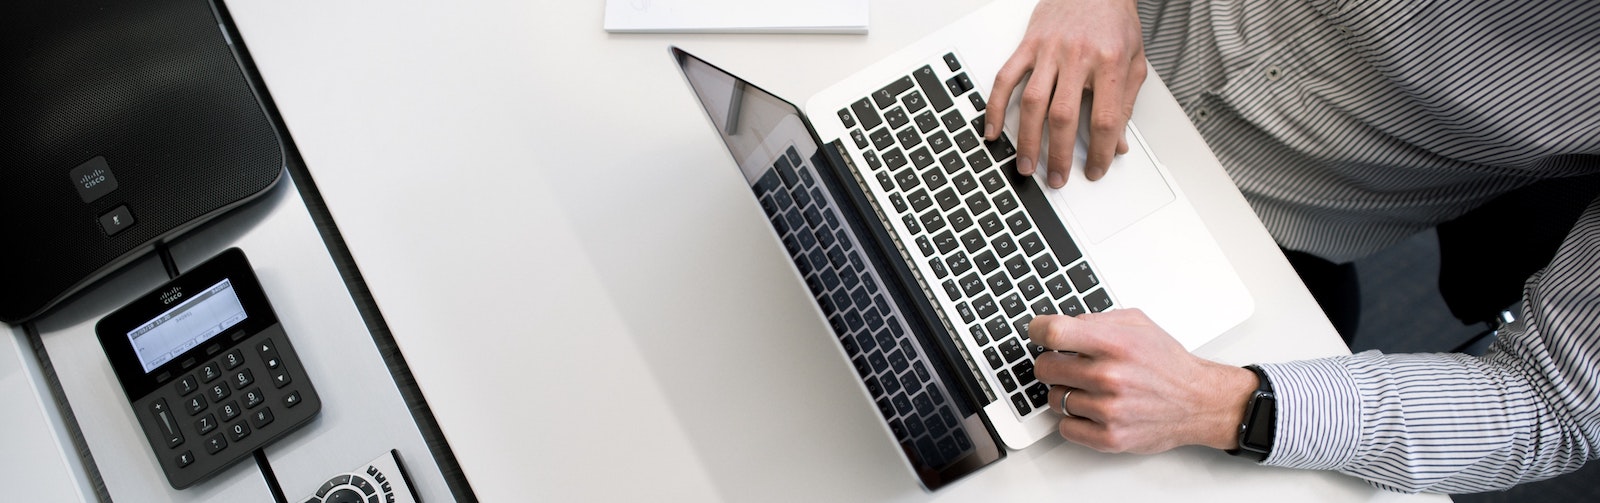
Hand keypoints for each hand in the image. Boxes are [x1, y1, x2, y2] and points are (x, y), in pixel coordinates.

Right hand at [985, 0, 1146, 187]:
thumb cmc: (1114, 20)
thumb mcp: (1134, 61)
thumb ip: (1125, 103)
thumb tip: (1119, 143)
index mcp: (1110, 63)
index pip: (1105, 118)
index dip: (1101, 151)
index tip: (1096, 169)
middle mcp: (1078, 56)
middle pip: (1064, 116)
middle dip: (1059, 154)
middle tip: (1056, 178)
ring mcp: (1049, 51)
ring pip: (1033, 103)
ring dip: (1027, 139)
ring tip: (1026, 164)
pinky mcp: (1028, 45)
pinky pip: (1006, 78)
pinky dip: (996, 107)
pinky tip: (993, 130)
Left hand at [1028, 309, 1255, 452]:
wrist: (1198, 402)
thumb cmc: (1167, 363)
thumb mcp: (1138, 324)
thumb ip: (1097, 320)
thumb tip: (1062, 324)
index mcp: (1115, 344)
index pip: (1054, 333)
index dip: (1037, 330)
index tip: (1036, 332)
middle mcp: (1110, 377)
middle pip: (1045, 368)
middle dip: (1052, 363)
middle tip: (1066, 364)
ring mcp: (1108, 410)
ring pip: (1053, 398)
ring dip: (1065, 392)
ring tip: (1089, 388)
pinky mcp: (1109, 437)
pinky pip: (1065, 427)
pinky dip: (1073, 419)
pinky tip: (1090, 409)